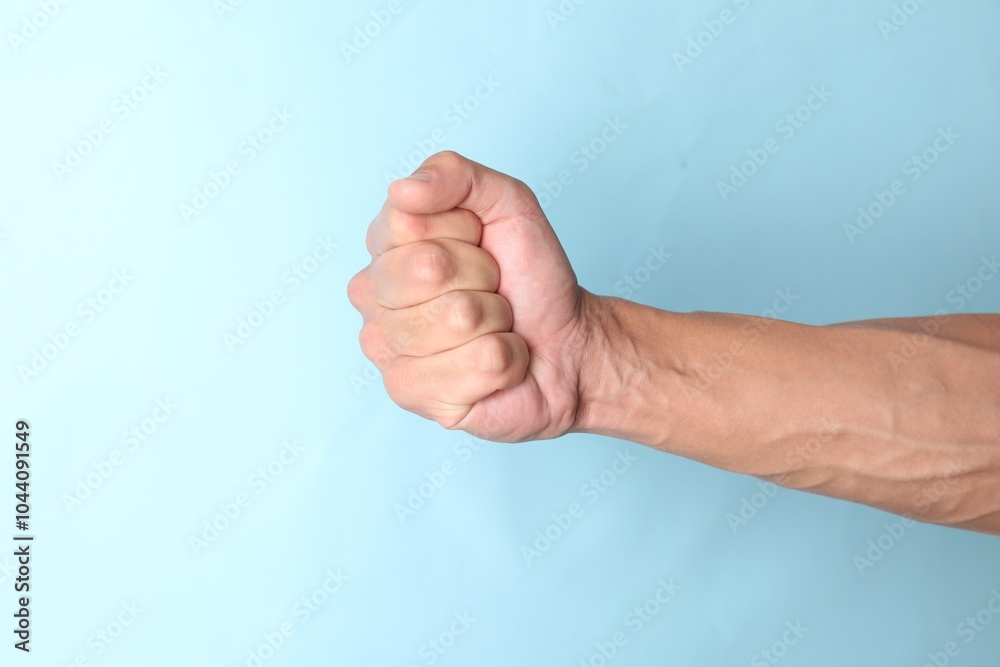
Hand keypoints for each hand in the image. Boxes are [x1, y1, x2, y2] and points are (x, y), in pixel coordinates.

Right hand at [347, 151, 594, 441]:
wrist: (566, 342)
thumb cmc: (529, 277)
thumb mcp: (507, 204)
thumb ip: (455, 176)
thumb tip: (403, 190)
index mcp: (386, 246)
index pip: (409, 222)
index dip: (464, 231)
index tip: (481, 245)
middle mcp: (372, 297)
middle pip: (426, 269)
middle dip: (482, 277)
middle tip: (492, 291)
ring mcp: (385, 348)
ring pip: (456, 318)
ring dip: (498, 321)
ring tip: (495, 327)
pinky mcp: (410, 393)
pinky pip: (476, 364)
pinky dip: (506, 361)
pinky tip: (497, 364)